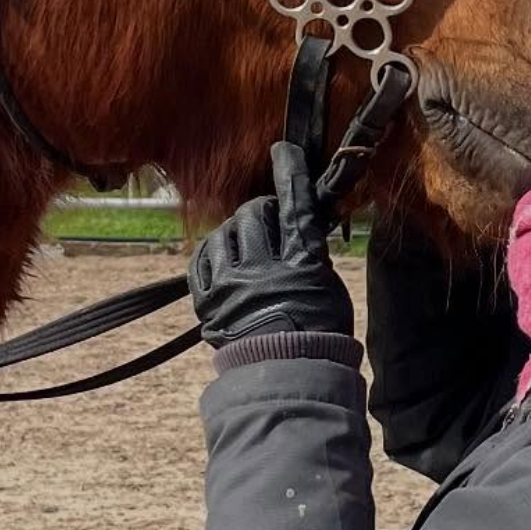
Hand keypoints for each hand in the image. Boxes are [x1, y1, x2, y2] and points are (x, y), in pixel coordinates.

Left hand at [189, 143, 353, 348]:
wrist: (287, 379)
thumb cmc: (319, 336)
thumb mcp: (329, 289)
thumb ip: (310, 255)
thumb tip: (296, 229)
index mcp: (302, 264)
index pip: (295, 206)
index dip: (290, 173)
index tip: (284, 150)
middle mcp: (263, 269)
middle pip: (255, 214)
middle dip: (263, 210)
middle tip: (271, 222)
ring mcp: (231, 286)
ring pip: (225, 233)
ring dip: (237, 231)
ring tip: (248, 247)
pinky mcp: (207, 302)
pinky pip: (201, 261)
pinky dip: (212, 252)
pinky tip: (223, 258)